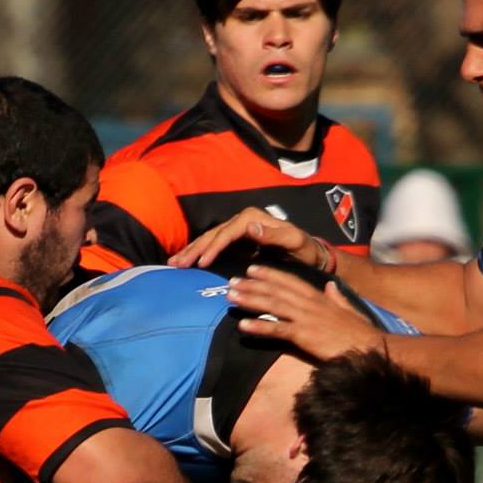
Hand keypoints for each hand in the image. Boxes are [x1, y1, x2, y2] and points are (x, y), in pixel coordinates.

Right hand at [170, 207, 323, 270]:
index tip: (202, 263)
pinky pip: (213, 247)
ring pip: (209, 239)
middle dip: (194, 249)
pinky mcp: (235, 242)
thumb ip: (274, 234)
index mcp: (253, 218)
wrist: (309, 252)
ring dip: (191, 251)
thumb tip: (251, 228)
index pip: (227, 232)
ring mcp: (237, 230)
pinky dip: (199, 254)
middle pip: (213, 234)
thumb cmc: (303, 248)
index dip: (213, 247)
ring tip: (174, 264)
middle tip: (177, 264)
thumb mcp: (294, 241)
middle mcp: (243, 220)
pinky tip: (186, 263)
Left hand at [228, 266, 380, 361]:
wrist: (368, 347)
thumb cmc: (359, 332)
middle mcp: (309, 303)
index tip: (252, 269)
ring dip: (250, 300)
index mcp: (318, 296)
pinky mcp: (304, 335)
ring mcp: (306, 318)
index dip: (269, 274)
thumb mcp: (348, 309)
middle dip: (252, 285)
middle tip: (231, 282)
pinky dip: (259, 327)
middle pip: (276, 290)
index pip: (289, 280)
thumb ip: (337, 297)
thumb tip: (331, 286)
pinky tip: (243, 326)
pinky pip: (277, 329)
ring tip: (231, 297)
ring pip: (273, 305)